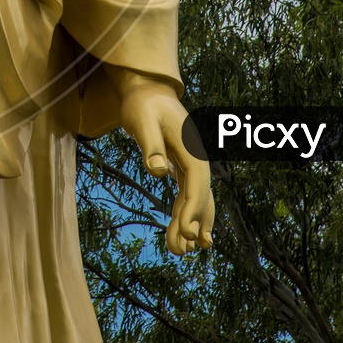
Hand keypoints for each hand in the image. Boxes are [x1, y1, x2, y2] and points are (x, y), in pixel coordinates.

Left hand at [110, 68, 215, 257]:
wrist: (147, 90)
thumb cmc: (143, 104)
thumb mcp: (142, 119)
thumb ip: (150, 145)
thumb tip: (158, 172)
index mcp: (191, 146)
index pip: (196, 182)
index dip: (194, 208)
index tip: (188, 232)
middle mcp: (196, 157)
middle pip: (200, 195)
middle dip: (193, 223)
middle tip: (182, 249)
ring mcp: (191, 164)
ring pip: (195, 200)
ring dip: (190, 224)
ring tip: (180, 251)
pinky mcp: (181, 168)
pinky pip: (186, 196)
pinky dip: (183, 215)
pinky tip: (181, 236)